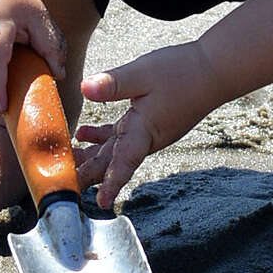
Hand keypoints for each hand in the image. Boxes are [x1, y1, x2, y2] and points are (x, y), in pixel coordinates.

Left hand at [76, 41, 221, 206]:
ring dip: (88, 158)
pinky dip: (100, 139)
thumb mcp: (144, 72)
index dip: (112, 182)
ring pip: (112, 152)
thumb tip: (85, 88)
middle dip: (85, 173)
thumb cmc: (182, 72)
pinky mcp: (147, 124)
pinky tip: (84, 133)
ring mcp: (146, 133)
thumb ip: (113, 83)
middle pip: (110, 162)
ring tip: (63, 160)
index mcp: (144, 130)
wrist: (213, 70)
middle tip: (59, 181)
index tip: (101, 202)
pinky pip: (120, 139)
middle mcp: (145, 138)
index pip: (124, 161)